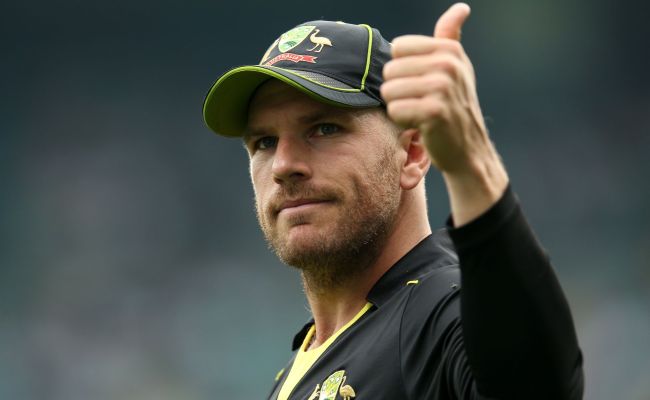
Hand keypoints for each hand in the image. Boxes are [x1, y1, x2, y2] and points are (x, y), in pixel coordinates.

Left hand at [381, 3, 508, 224]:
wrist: (469, 149)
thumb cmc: (455, 106)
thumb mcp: (456, 66)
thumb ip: (450, 36)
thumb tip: (462, 7)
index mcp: (449, 50)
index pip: (397, 48)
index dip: (403, 70)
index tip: (422, 83)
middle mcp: (447, 64)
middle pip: (390, 70)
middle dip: (399, 91)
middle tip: (421, 102)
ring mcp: (442, 87)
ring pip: (388, 91)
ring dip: (399, 107)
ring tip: (420, 113)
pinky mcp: (434, 112)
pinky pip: (394, 111)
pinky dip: (402, 122)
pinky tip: (421, 125)